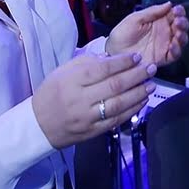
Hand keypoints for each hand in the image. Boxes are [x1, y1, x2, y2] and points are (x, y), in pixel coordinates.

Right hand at [32, 52, 155, 148]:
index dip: (123, 62)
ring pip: (118, 104)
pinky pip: (116, 120)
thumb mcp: (63, 72)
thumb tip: (111, 58)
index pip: (103, 69)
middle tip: (151, 68)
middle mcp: (80, 99)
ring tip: (151, 84)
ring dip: (138, 93)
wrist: (37, 125)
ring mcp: (87, 117)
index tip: (137, 56)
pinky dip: (132, 110)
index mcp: (71, 80)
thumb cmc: (51, 93)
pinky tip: (142, 100)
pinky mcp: (93, 132)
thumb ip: (87, 63)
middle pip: (114, 85)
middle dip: (136, 75)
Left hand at [106, 1, 188, 66]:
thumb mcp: (135, 19)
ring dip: (183, 35)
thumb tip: (169, 4)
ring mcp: (165, 45)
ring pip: (181, 40)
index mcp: (159, 21)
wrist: (113, 52)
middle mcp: (164, 32)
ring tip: (178, 33)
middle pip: (181, 26)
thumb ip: (152, 12)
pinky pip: (175, 55)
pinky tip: (173, 45)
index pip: (174, 14)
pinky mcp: (163, 58)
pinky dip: (177, 50)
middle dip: (183, 22)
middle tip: (178, 21)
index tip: (177, 10)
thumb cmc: (122, 34)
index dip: (179, 11)